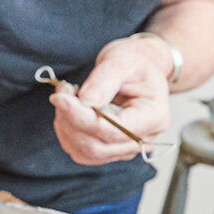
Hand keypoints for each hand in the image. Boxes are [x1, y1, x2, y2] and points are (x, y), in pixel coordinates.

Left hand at [51, 37, 173, 165]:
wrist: (139, 68)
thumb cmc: (134, 62)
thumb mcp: (121, 60)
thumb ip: (104, 80)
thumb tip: (86, 102)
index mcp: (154, 117)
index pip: (112, 130)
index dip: (81, 117)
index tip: (59, 97)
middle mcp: (144, 139)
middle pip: (97, 147)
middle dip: (70, 121)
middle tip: (62, 92)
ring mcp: (127, 148)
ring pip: (86, 153)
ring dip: (66, 127)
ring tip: (67, 97)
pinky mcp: (111, 149)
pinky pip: (82, 152)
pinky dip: (68, 133)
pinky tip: (69, 111)